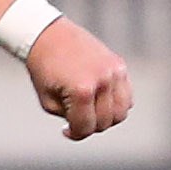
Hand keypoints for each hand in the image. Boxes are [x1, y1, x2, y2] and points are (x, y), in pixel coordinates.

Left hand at [27, 19, 133, 140]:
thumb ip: (70, 118)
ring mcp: (114, 71)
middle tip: (76, 120)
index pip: (86, 127)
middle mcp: (103, 80)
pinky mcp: (119, 64)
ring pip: (121, 112)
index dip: (75, 134)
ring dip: (106, 118)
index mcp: (82, 90)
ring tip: (89, 112)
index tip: (65, 131)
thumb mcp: (49, 102)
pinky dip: (116, 104)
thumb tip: (88, 126)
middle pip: (105, 122)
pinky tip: (99, 101)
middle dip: (89, 126)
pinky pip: (126, 95)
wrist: (49, 35)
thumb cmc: (44, 70)